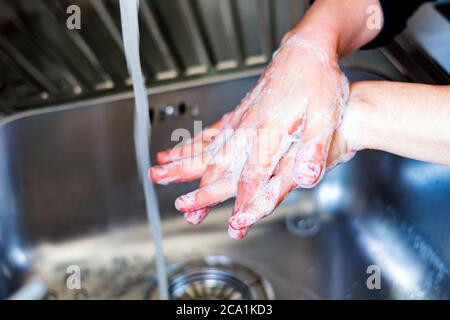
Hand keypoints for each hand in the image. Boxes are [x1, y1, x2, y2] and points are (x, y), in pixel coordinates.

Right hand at [150, 31, 350, 238]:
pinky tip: (180, 149)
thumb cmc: (317, 81)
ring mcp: (240, 119)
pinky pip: (210, 131)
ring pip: (206, 147)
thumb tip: (307, 177)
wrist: (304, 51)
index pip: (253, 174)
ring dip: (183, 164)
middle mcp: (248, 127)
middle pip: (219, 163)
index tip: (236, 222)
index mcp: (269, 131)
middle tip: (181, 207)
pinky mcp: (238, 113)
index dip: (245, 201)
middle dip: (200, 188)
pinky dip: (192, 143)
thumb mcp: (325, 115)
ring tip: (159, 173)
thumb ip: (312, 147)